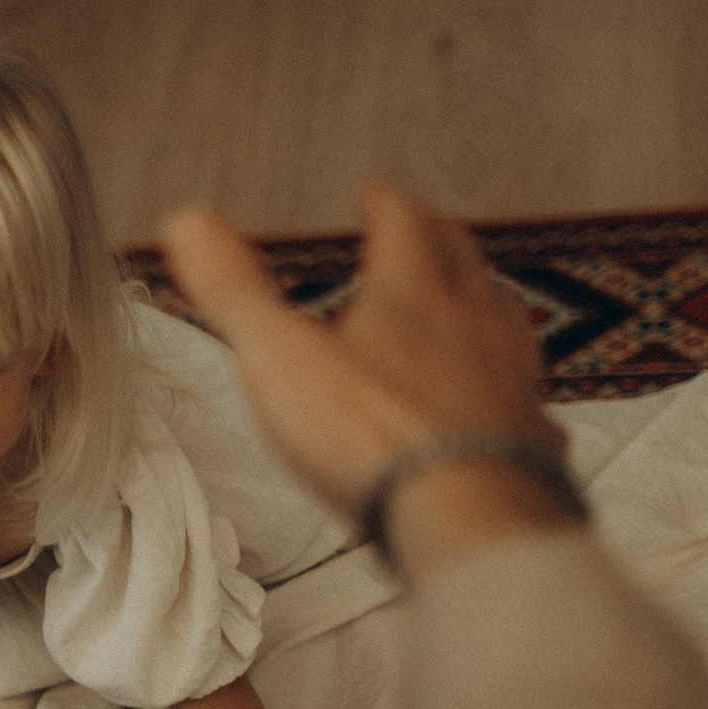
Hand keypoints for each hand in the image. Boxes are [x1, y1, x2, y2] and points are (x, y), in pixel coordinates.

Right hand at [160, 185, 558, 517]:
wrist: (460, 506)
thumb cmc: (367, 432)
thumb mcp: (277, 355)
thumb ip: (234, 291)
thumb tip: (188, 222)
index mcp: (409, 295)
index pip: (403, 227)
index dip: (386, 206)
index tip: (376, 195)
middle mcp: (470, 323)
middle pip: (463, 262)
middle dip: (440, 240)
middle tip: (427, 232)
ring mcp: (508, 376)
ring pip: (504, 319)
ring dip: (486, 300)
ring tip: (474, 298)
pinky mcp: (527, 431)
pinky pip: (529, 399)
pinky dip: (516, 389)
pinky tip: (514, 403)